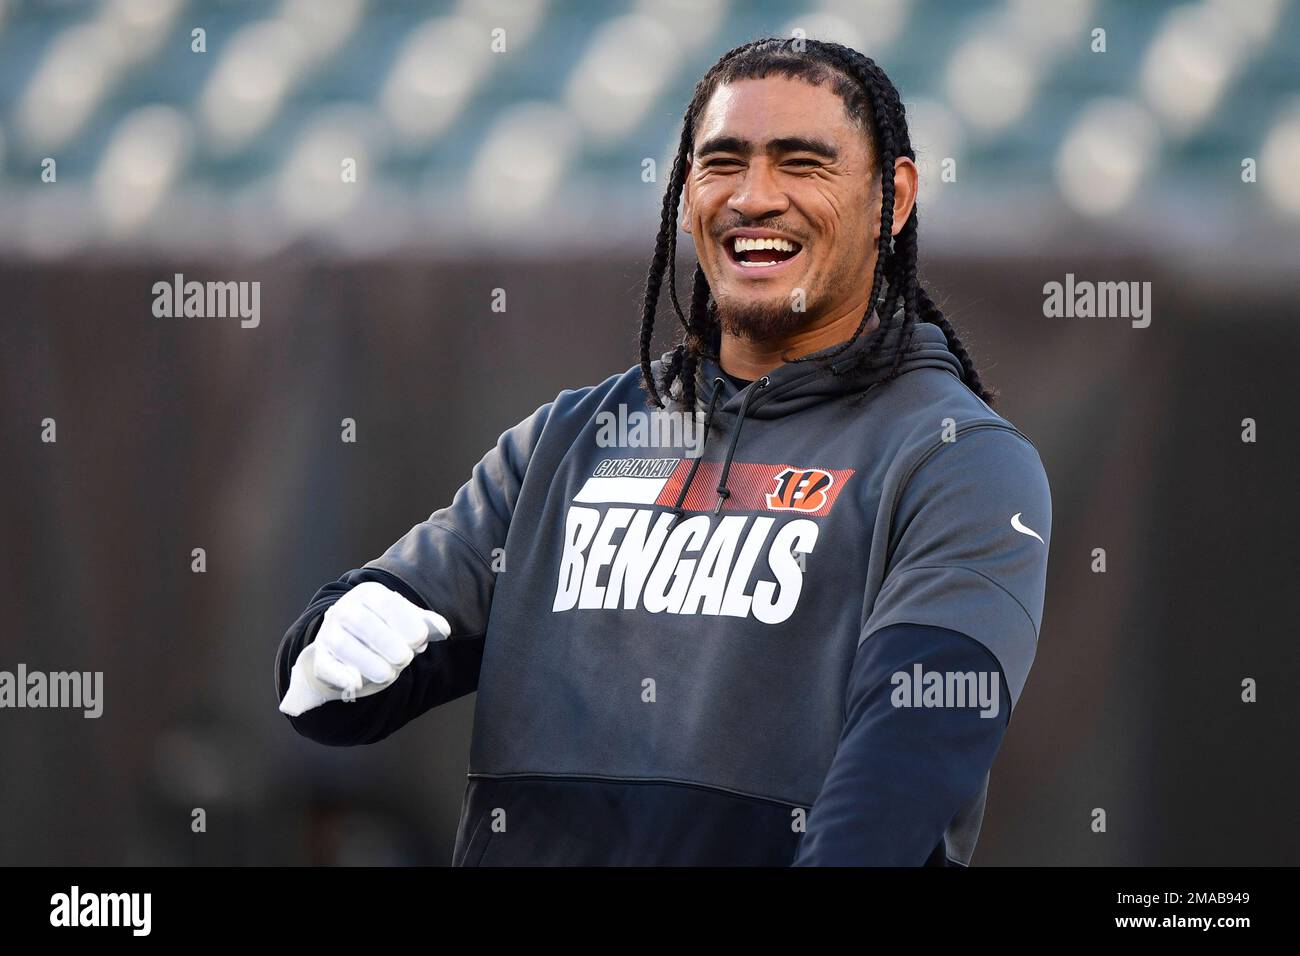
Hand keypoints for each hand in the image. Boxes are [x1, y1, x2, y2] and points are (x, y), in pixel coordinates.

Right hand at [279, 581, 450, 716]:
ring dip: (369, 663)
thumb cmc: (384, 630)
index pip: (387, 603)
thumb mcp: (405, 622)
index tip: (421, 640)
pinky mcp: (320, 658)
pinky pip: (326, 666)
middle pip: (363, 623)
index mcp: (369, 594)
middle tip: (405, 659)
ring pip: (344, 645)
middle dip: (388, 643)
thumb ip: (426, 624)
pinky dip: (340, 676)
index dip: (407, 621)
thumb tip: (443, 630)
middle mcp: (345, 609)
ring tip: (389, 674)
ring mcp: (329, 633)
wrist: (346, 646)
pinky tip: (356, 683)